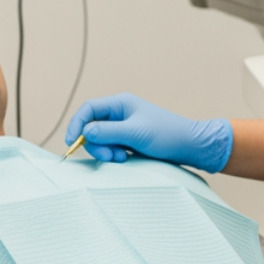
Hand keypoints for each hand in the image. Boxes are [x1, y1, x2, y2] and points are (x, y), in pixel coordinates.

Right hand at [64, 93, 232, 172]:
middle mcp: (120, 113)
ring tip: (122, 159)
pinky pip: (110, 146)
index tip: (72, 142)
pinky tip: (126, 159)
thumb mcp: (136, 133)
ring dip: (106, 151)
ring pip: (100, 139)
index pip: (89, 109)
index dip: (77, 124)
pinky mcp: (128, 141)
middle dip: (96, 144)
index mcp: (120, 103)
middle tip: (110, 157)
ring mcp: (124, 127)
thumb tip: (85, 132)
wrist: (191, 147)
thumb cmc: (167, 135)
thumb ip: (108, 132)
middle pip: (92, 127)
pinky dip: (113, 154)